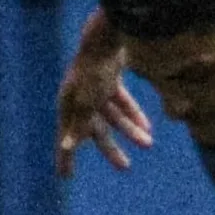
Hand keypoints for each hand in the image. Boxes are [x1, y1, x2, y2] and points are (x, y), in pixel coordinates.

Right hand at [54, 13, 153, 176]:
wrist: (106, 37)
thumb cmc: (93, 72)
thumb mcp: (86, 102)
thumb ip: (78, 125)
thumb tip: (65, 146)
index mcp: (68, 105)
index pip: (66, 138)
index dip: (65, 158)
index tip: (66, 177)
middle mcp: (79, 99)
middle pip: (95, 130)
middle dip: (111, 149)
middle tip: (125, 167)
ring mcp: (94, 89)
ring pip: (114, 117)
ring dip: (131, 130)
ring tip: (148, 144)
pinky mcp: (109, 79)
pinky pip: (122, 102)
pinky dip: (133, 113)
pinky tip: (148, 126)